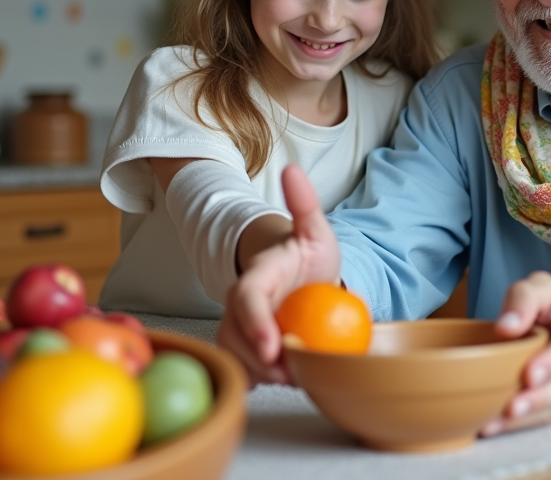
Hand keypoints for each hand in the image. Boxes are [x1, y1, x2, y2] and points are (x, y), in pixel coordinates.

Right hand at [217, 164, 341, 384]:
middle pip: (234, 336)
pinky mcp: (243, 348)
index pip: (246, 298)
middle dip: (260, 361)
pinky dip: (259, 381)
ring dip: (262, 375)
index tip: (275, 348)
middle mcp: (239, 302)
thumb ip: (305, 204)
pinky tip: (285, 381)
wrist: (301, 278)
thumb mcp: (315, 230)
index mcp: (258, 275)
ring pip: (236, 357)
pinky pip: (242, 371)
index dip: (256, 324)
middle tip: (295, 375)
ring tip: (295, 378)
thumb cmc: (308, 256)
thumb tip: (292, 169)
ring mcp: (238, 326)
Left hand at [480, 271, 550, 435]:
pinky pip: (544, 418)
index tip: (530, 374)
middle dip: (539, 398)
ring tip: (496, 423)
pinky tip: (493, 426)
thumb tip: (505, 326)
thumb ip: (523, 299)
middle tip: (512, 407)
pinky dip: (519, 425)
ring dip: (526, 418)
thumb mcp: (540, 288)